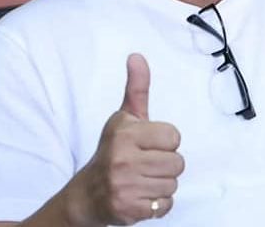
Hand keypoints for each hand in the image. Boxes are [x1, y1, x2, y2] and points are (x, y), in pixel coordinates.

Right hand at [72, 54, 183, 225]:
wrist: (86, 195)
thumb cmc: (112, 152)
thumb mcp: (124, 118)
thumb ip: (137, 88)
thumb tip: (137, 56)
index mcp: (125, 132)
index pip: (174, 137)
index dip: (165, 143)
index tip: (147, 146)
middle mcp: (122, 158)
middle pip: (177, 163)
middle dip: (165, 166)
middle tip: (144, 166)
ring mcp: (123, 185)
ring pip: (172, 184)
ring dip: (161, 185)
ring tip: (141, 181)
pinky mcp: (127, 209)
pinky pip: (165, 205)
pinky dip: (157, 205)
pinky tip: (140, 196)